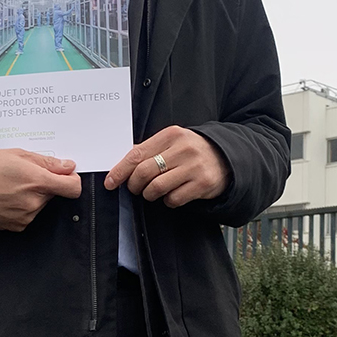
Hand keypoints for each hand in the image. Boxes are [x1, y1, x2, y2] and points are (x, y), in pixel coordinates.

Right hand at [0, 148, 82, 231]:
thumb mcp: (18, 155)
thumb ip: (47, 163)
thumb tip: (68, 167)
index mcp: (38, 181)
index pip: (73, 188)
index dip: (72, 180)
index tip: (66, 176)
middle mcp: (34, 202)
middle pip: (54, 194)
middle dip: (45, 185)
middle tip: (25, 175)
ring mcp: (25, 216)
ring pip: (40, 204)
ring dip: (33, 196)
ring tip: (12, 186)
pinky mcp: (17, 226)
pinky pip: (28, 215)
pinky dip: (22, 207)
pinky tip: (7, 197)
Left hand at [104, 125, 229, 207]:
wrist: (226, 158)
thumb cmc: (192, 151)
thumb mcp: (172, 143)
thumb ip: (149, 150)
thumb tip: (121, 162)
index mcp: (171, 135)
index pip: (137, 154)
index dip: (120, 171)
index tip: (110, 182)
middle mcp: (183, 149)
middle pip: (143, 173)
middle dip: (134, 185)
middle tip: (136, 188)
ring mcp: (194, 167)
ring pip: (156, 188)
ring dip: (150, 194)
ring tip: (155, 191)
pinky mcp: (202, 184)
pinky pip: (173, 199)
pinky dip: (169, 201)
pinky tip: (174, 194)